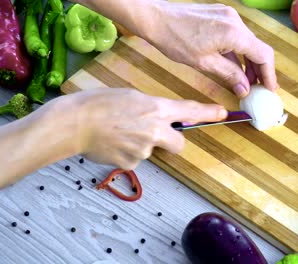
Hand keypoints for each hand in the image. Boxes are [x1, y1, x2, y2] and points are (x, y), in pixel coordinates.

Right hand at [71, 88, 226, 169]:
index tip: (222, 114)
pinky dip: (127, 153)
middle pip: (179, 144)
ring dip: (142, 144)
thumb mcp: (130, 97)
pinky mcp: (131, 163)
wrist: (74, 123)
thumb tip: (158, 118)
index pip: (190, 111)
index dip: (209, 113)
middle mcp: (155, 130)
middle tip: (154, 134)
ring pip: (152, 150)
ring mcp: (144, 149)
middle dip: (172, 141)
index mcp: (156, 108)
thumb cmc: (98, 104)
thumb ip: (151, 108)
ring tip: (119, 133)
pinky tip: (113, 143)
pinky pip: (136, 159)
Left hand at [139, 2, 277, 97]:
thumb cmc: (175, 39)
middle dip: (260, 70)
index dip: (269, 74)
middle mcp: (235, 21)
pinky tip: (235, 68)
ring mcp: (229, 17)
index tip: (270, 89)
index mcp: (233, 32)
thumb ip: (229, 75)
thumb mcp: (204, 63)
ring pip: (248, 43)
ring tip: (246, 83)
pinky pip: (237, 37)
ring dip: (249, 63)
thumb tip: (245, 89)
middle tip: (260, 89)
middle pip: (258, 48)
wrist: (156, 19)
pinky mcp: (222, 17)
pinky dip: (239, 53)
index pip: (263, 55)